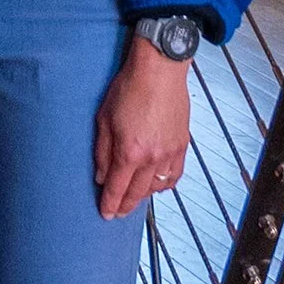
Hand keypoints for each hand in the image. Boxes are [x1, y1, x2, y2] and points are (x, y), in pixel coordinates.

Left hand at [93, 36, 190, 219]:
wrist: (159, 69)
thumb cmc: (130, 86)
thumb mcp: (104, 118)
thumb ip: (102, 151)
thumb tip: (101, 175)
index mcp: (129, 152)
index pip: (117, 189)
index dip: (110, 205)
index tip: (106, 214)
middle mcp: (151, 157)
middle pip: (137, 193)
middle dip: (125, 205)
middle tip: (117, 212)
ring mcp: (169, 153)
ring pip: (156, 188)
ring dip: (143, 195)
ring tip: (134, 196)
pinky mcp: (182, 146)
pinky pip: (175, 176)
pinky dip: (164, 184)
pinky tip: (156, 184)